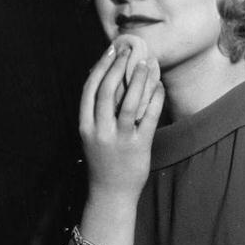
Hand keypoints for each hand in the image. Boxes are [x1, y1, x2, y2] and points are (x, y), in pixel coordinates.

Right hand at [78, 36, 164, 202]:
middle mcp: (100, 132)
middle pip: (107, 91)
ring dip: (138, 78)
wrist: (111, 193)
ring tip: (146, 62)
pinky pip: (149, 116)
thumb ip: (97, 112)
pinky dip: (155, 98)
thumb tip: (111, 79)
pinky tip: (159, 85)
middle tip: (128, 50)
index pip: (89, 89)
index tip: (110, 50)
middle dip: (118, 66)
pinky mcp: (139, 146)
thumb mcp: (92, 136)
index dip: (100, 66)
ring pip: (129, 102)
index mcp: (85, 127)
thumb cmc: (103, 161)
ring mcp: (119, 139)